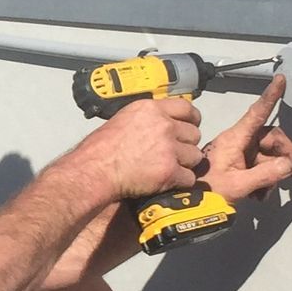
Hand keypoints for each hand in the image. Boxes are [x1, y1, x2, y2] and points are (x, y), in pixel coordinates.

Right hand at [86, 94, 202, 202]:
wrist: (95, 170)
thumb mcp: (125, 118)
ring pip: (195, 156)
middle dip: (186, 145)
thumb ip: (148, 118)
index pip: (187, 108)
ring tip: (169, 167)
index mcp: (152, 109)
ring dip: (185, 164)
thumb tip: (164, 121)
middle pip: (194, 134)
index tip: (191, 126)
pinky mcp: (170, 171)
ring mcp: (169, 148)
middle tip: (174, 153)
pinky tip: (167, 181)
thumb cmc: (101, 148)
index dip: (192, 119)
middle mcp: (164, 125)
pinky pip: (189, 177)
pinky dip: (181, 182)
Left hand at [200, 76, 291, 203]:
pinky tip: (259, 196)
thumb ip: (265, 174)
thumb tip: (288, 164)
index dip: (270, 96)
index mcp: (235, 139)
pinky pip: (260, 166)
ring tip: (266, 194)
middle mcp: (239, 141)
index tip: (280, 79)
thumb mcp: (237, 185)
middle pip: (271, 138)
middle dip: (285, 155)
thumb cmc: (207, 190)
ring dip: (274, 173)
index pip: (257, 113)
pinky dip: (265, 179)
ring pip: (268, 155)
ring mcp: (239, 153)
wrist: (187, 203)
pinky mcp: (238, 164)